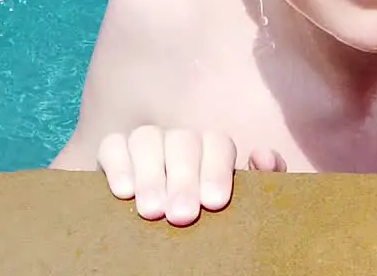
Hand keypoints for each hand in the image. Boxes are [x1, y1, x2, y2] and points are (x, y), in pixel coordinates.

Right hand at [96, 126, 286, 224]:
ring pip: (147, 137)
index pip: (218, 143)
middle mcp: (180, 141)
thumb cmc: (211, 219)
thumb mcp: (241, 206)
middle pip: (183, 141)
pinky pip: (112, 144)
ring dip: (150, 173)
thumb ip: (261, 182)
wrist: (171, 238)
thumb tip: (265, 155)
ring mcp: (146, 144)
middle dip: (183, 178)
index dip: (216, 169)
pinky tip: (123, 192)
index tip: (214, 203)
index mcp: (213, 150)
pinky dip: (118, 163)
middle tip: (182, 217)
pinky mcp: (114, 153)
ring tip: (152, 211)